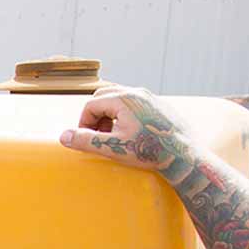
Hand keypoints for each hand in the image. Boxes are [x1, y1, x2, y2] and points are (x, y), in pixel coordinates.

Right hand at [59, 85, 186, 170]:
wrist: (184, 155)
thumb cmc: (150, 151)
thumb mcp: (114, 148)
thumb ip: (86, 141)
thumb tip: (64, 136)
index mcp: (123, 99)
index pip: (91, 105)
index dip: (83, 124)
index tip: (85, 140)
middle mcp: (137, 93)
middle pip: (103, 96)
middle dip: (94, 116)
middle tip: (97, 136)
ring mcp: (149, 97)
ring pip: (118, 99)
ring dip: (108, 115)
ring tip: (112, 136)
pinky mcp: (158, 105)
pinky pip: (133, 103)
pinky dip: (123, 115)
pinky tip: (130, 134)